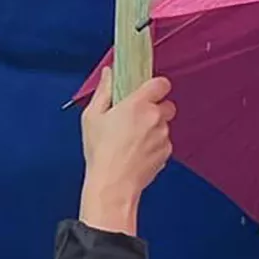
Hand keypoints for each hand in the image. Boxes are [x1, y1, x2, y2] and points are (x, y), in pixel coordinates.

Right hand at [79, 71, 174, 234]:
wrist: (113, 185)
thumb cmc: (101, 152)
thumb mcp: (92, 117)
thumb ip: (103, 91)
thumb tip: (109, 73)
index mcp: (138, 104)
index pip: (161, 84)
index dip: (155, 86)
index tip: (146, 91)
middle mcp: (155, 118)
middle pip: (166, 105)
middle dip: (155, 109)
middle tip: (136, 118)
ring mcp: (163, 137)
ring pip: (164, 126)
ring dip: (153, 129)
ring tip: (131, 140)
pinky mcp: (166, 154)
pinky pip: (164, 143)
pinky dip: (154, 146)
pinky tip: (136, 153)